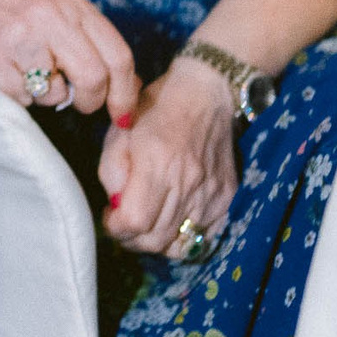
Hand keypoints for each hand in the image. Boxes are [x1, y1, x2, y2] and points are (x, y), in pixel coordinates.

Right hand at [0, 0, 140, 119]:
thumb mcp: (48, 9)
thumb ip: (82, 39)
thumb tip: (120, 88)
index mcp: (69, 3)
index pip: (118, 54)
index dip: (125, 92)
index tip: (123, 114)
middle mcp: (48, 15)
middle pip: (94, 78)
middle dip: (90, 101)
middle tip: (77, 104)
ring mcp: (18, 35)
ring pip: (54, 94)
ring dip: (43, 95)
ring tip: (21, 70)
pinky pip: (21, 97)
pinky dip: (14, 94)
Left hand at [98, 58, 238, 257]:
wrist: (207, 93)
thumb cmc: (157, 107)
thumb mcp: (120, 131)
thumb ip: (111, 171)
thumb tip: (115, 206)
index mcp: (158, 165)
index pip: (135, 221)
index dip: (116, 228)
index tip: (109, 217)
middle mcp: (188, 184)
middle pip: (156, 240)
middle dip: (131, 240)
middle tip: (123, 224)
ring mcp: (211, 194)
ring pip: (180, 244)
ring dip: (156, 241)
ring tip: (146, 224)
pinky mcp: (226, 197)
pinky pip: (205, 236)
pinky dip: (184, 237)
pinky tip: (172, 221)